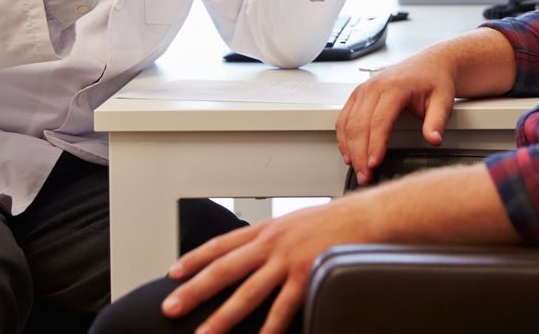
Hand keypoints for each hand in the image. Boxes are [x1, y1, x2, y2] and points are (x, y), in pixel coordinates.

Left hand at [162, 197, 376, 333]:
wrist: (367, 216)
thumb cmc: (334, 221)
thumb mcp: (294, 222)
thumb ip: (271, 238)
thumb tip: (252, 252)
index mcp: (267, 229)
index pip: (221, 244)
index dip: (194, 258)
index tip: (173, 273)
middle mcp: (272, 244)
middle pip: (224, 269)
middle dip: (195, 289)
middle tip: (171, 307)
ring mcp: (289, 262)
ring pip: (248, 293)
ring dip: (222, 316)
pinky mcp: (308, 278)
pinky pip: (283, 309)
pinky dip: (269, 329)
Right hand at [336, 48, 456, 184]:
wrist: (431, 64)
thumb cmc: (436, 80)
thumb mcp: (443, 101)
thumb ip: (437, 122)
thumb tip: (434, 139)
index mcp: (395, 87)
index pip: (379, 121)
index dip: (374, 145)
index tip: (374, 164)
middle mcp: (375, 86)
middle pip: (360, 125)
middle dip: (360, 154)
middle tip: (365, 176)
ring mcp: (364, 89)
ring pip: (348, 123)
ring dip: (349, 149)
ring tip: (357, 170)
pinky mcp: (359, 94)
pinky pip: (344, 117)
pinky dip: (343, 137)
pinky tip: (348, 153)